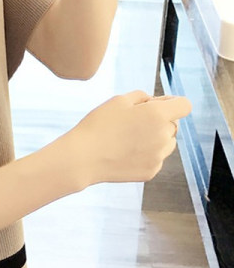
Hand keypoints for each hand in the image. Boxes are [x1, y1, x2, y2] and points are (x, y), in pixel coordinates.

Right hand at [68, 90, 192, 184]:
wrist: (83, 158)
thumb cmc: (98, 126)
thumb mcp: (118, 100)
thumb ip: (143, 96)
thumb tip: (156, 102)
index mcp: (157, 115)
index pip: (184, 105)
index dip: (173, 103)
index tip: (158, 105)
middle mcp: (164, 136)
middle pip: (173, 124)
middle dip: (159, 121)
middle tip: (132, 123)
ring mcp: (159, 156)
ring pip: (167, 143)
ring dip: (155, 138)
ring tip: (128, 139)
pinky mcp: (151, 171)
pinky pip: (156, 158)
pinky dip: (146, 154)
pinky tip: (125, 152)